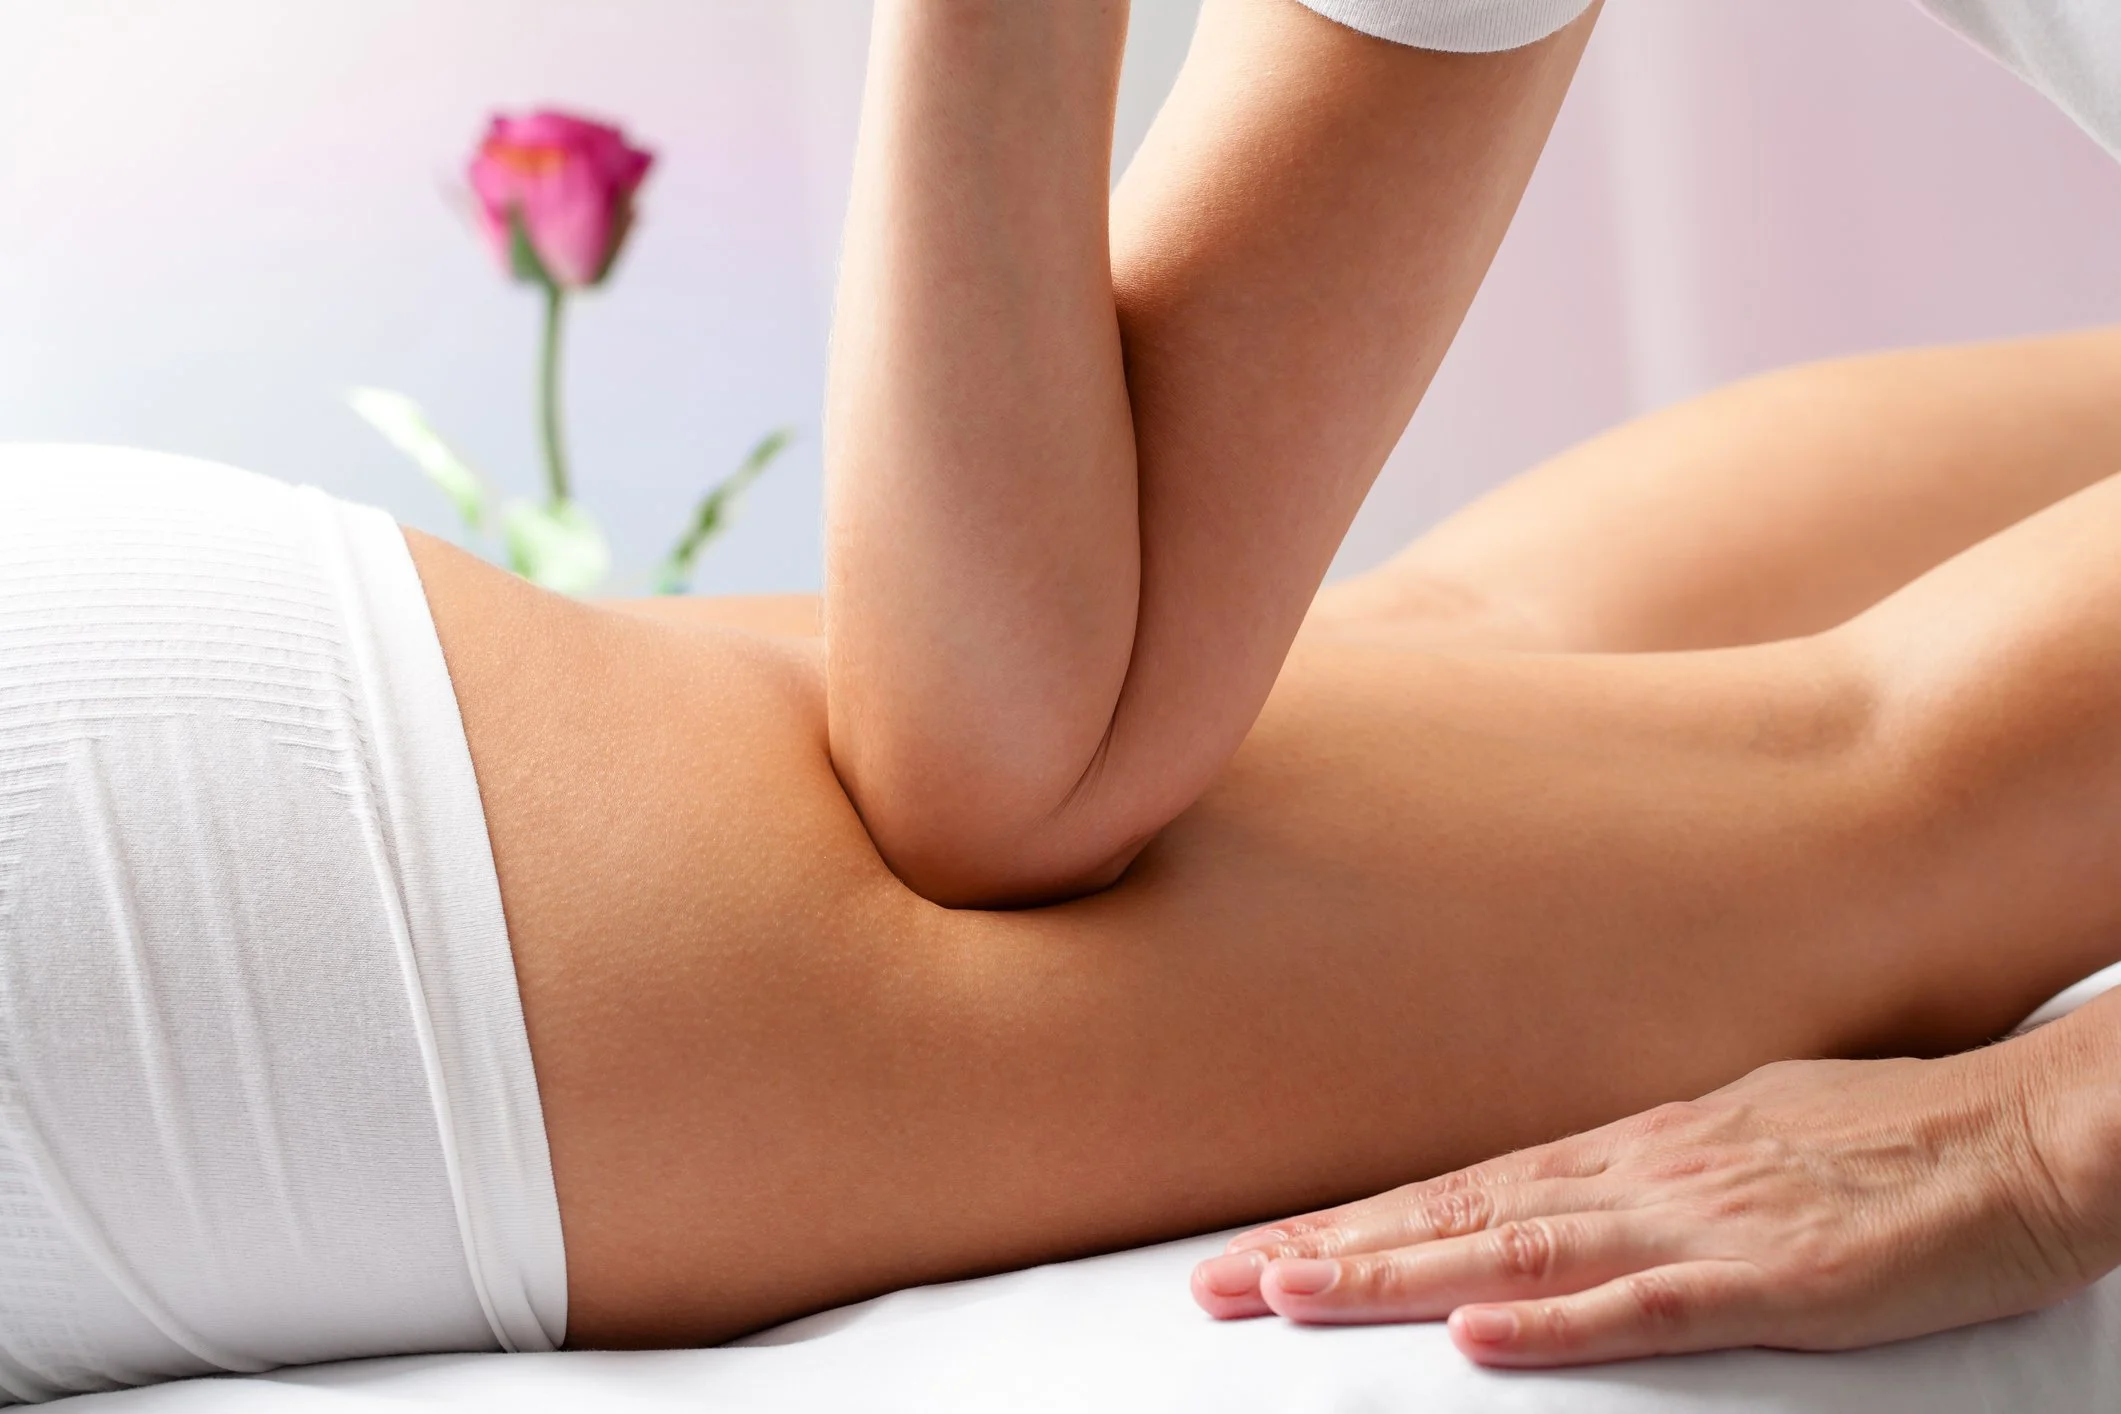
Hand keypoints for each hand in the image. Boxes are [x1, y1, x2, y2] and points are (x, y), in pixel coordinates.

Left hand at [1191, 1040, 2118, 1366]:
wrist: (2025, 1133)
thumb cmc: (1892, 1137)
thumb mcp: (1743, 1134)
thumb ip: (1650, 1171)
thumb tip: (1570, 1193)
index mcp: (1633, 1145)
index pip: (1463, 1189)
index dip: (1356, 1221)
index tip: (1262, 1247)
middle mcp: (1640, 1173)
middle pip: (1456, 1216)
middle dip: (1332, 1250)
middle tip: (1217, 1281)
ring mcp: (1700, 1222)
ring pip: (1516, 1252)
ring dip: (1396, 1275)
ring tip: (1288, 1292)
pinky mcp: (1773, 1281)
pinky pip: (1646, 1308)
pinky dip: (1554, 1322)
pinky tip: (1474, 1335)